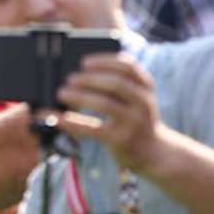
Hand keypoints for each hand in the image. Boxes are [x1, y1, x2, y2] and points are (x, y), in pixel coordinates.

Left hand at [54, 53, 162, 172]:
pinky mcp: (120, 140)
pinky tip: (60, 119)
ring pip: (105, 104)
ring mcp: (133, 122)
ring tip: (63, 93)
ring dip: (80, 96)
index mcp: (146, 88)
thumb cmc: (135, 118)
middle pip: (116, 83)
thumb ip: (119, 84)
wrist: (153, 152)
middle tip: (69, 79)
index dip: (105, 61)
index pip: (128, 67)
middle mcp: (143, 103)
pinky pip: (94, 129)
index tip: (84, 62)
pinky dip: (74, 122)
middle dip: (89, 78)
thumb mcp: (136, 98)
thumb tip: (80, 74)